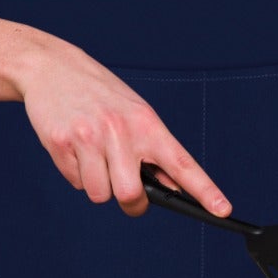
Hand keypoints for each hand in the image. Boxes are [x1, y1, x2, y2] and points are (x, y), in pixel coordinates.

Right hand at [17, 40, 229, 218]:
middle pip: (131, 195)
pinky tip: (75, 147)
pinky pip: (75, 182)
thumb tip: (172, 189)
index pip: (182, 163)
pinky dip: (77, 173)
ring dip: (99, 185)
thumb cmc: (101, 95)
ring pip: (100, 195)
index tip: (223, 210)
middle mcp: (120, 131)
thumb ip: (153, 150)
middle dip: (131, 204)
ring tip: (95, 156)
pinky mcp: (60, 144)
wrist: (54, 68)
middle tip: (128, 194)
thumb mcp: (136, 113)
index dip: (205, 190)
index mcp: (147, 123)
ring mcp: (89, 137)